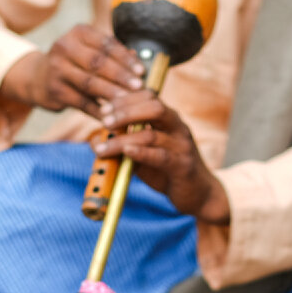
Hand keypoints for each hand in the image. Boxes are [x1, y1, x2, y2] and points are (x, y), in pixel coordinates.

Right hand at [0, 24, 144, 117]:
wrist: (39, 78)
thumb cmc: (75, 63)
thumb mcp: (90, 51)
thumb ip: (113, 54)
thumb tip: (138, 59)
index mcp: (79, 33)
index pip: (106, 44)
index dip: (125, 59)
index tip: (142, 71)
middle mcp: (65, 47)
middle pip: (98, 63)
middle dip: (120, 76)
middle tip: (138, 87)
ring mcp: (57, 69)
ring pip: (89, 83)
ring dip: (111, 94)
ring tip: (129, 103)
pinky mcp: (55, 90)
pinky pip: (82, 103)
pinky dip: (99, 111)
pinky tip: (113, 116)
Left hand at [94, 90, 229, 224]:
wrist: (199, 196)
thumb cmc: (168, 173)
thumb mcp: (143, 156)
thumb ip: (122, 146)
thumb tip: (93, 141)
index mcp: (168, 119)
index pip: (149, 96)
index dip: (125, 99)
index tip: (104, 108)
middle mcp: (177, 127)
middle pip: (154, 107)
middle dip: (126, 112)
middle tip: (104, 121)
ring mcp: (182, 146)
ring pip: (151, 134)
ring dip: (123, 140)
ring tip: (103, 148)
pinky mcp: (183, 166)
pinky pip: (161, 156)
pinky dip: (142, 153)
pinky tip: (126, 152)